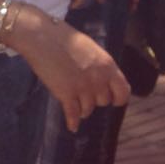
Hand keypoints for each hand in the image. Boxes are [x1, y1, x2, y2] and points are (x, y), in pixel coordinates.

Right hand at [10, 5, 129, 131]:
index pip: (123, 92)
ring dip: (82, 108)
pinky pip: (73, 114)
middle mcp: (98, 79)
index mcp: (107, 66)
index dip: (118, 98)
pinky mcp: (66, 94)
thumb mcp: (90, 49)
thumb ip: (99, 66)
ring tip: (74, 102)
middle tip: (84, 94)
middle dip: (95, 99)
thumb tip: (102, 79)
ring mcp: (82, 88)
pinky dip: (72, 121)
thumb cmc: (63, 38)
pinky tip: (71, 126)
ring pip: (88, 109)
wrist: (41, 37)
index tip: (113, 100)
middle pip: (103, 102)